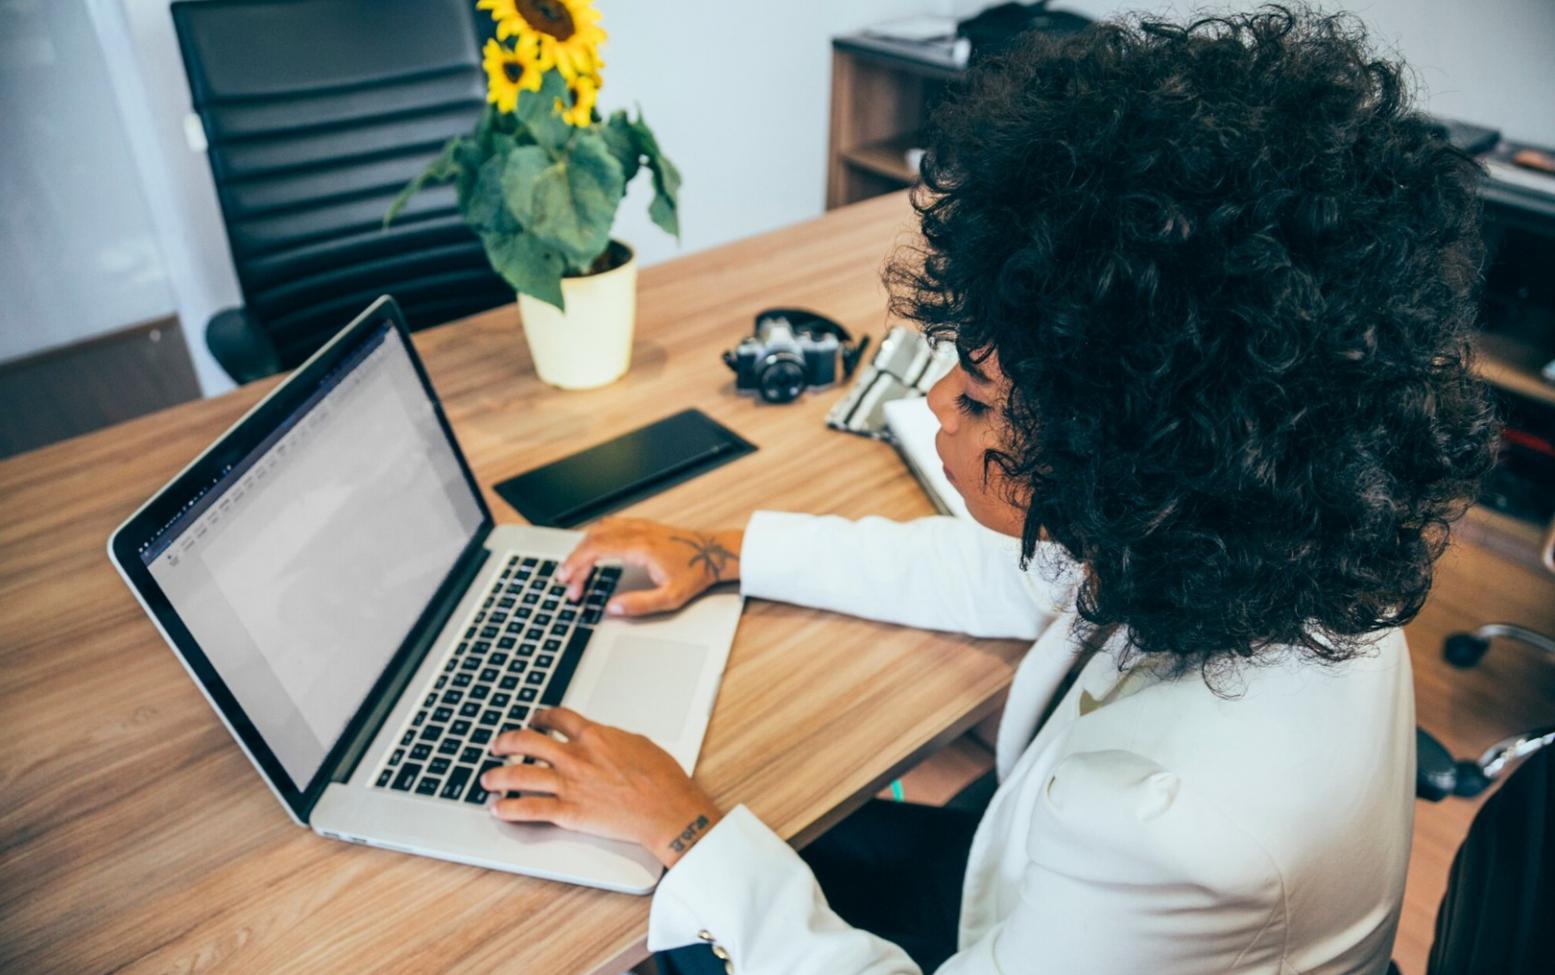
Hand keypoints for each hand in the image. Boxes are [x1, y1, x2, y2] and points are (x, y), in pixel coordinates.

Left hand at [483, 707, 721, 866]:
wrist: (667, 809)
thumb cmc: (662, 779)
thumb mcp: (638, 744)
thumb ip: (613, 740)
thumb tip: (603, 741)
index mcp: (595, 735)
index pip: (557, 718)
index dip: (540, 717)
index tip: (534, 719)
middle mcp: (576, 756)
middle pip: (528, 741)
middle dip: (506, 742)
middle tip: (497, 745)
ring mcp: (570, 784)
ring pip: (520, 775)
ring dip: (498, 776)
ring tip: (486, 779)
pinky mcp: (569, 812)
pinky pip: (529, 809)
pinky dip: (508, 809)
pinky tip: (498, 808)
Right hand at [557, 517, 742, 616]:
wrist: (715, 553)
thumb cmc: (696, 573)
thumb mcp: (670, 598)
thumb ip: (639, 604)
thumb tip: (613, 609)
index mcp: (639, 547)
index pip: (595, 549)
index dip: (575, 563)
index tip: (565, 578)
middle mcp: (637, 532)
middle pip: (593, 539)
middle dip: (575, 560)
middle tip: (569, 583)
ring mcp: (640, 526)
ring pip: (600, 529)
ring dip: (584, 547)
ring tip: (577, 568)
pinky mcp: (644, 526)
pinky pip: (611, 524)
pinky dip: (596, 537)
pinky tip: (594, 549)